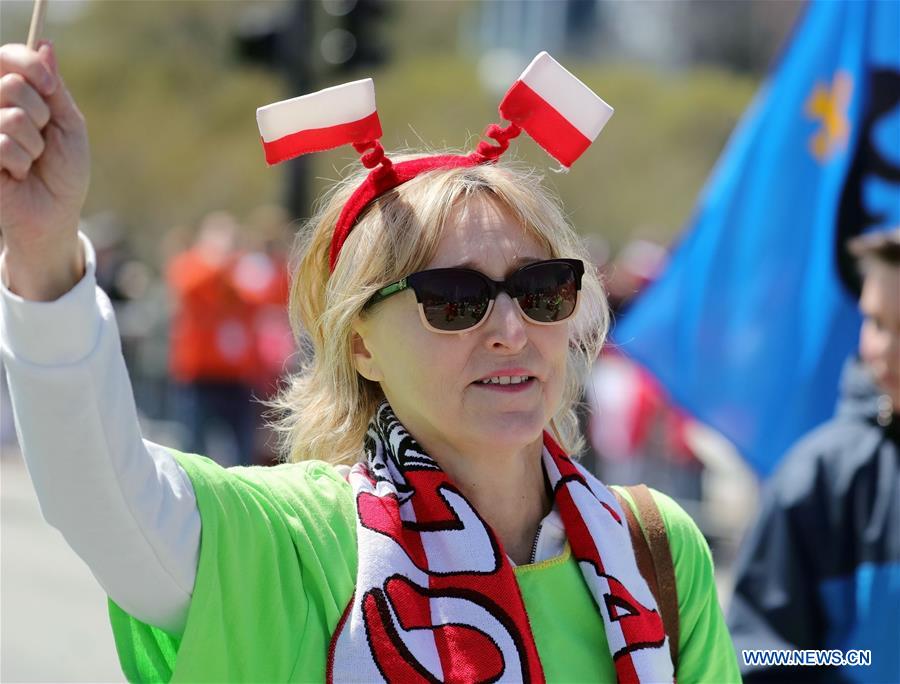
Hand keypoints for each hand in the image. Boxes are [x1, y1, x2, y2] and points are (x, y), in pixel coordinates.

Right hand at [0, 41, 89, 299]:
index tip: (50, 87)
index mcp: (13, 92)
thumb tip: (45, 47)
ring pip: (10, 117)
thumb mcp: (68, 125)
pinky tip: (17, 174)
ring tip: (32, 160)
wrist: (55, 213)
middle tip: (43, 137)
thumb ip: (54, 89)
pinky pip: (2, 144)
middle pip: (12, 84)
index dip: (28, 65)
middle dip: (40, 115)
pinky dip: (20, 162)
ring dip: (33, 144)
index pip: (7, 57)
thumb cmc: (64, 170)